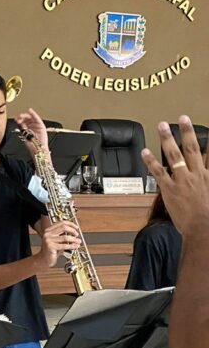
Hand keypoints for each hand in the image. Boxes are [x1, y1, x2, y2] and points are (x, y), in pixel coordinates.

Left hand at [15, 108, 48, 151]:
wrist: (37, 150)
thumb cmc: (31, 146)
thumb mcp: (24, 136)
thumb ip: (22, 129)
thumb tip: (19, 122)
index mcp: (27, 129)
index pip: (23, 122)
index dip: (19, 119)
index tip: (15, 119)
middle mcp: (32, 127)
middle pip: (26, 119)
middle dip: (22, 117)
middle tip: (18, 118)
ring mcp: (36, 126)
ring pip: (31, 118)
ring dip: (26, 115)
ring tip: (22, 116)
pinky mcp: (41, 126)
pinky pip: (37, 119)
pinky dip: (34, 114)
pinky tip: (30, 111)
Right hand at [35, 220, 80, 268]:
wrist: (43, 259)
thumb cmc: (51, 250)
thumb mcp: (57, 241)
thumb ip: (63, 236)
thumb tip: (74, 233)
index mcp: (49, 230)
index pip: (61, 223)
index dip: (70, 224)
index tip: (76, 227)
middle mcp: (47, 234)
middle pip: (63, 227)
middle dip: (73, 231)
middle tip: (77, 234)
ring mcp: (48, 240)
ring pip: (65, 237)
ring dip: (74, 239)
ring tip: (78, 241)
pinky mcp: (51, 247)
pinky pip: (64, 246)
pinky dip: (72, 246)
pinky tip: (75, 246)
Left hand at [142, 117, 208, 238]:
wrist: (202, 229)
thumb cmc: (208, 216)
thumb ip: (207, 179)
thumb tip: (205, 175)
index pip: (208, 153)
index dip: (206, 140)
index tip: (205, 129)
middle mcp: (197, 174)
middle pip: (191, 148)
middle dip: (187, 131)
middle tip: (182, 118)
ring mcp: (182, 181)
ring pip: (174, 155)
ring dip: (167, 139)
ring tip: (162, 126)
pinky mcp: (169, 189)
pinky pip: (158, 172)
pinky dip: (151, 161)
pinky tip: (145, 152)